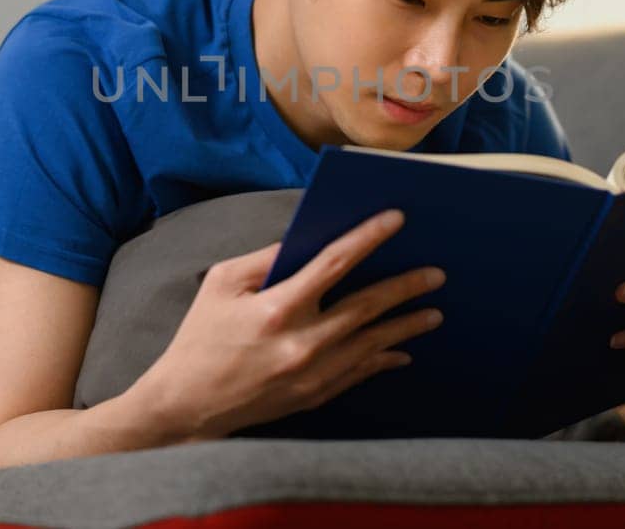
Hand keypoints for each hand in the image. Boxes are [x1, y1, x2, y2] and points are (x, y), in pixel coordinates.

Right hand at [129, 209, 445, 440]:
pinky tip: (401, 351)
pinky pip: (359, 374)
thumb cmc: (200, 337)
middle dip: (406, 287)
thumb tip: (304, 239)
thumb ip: (265, 259)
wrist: (187, 404)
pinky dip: (383, 360)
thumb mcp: (220, 283)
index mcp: (277, 306)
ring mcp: (312, 374)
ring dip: (406, 326)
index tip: (396, 219)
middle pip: (367, 307)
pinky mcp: (313, 396)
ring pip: (373, 344)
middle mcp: (302, 342)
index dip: (368, 238)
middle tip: (436, 274)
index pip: (334, 262)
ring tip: (434, 312)